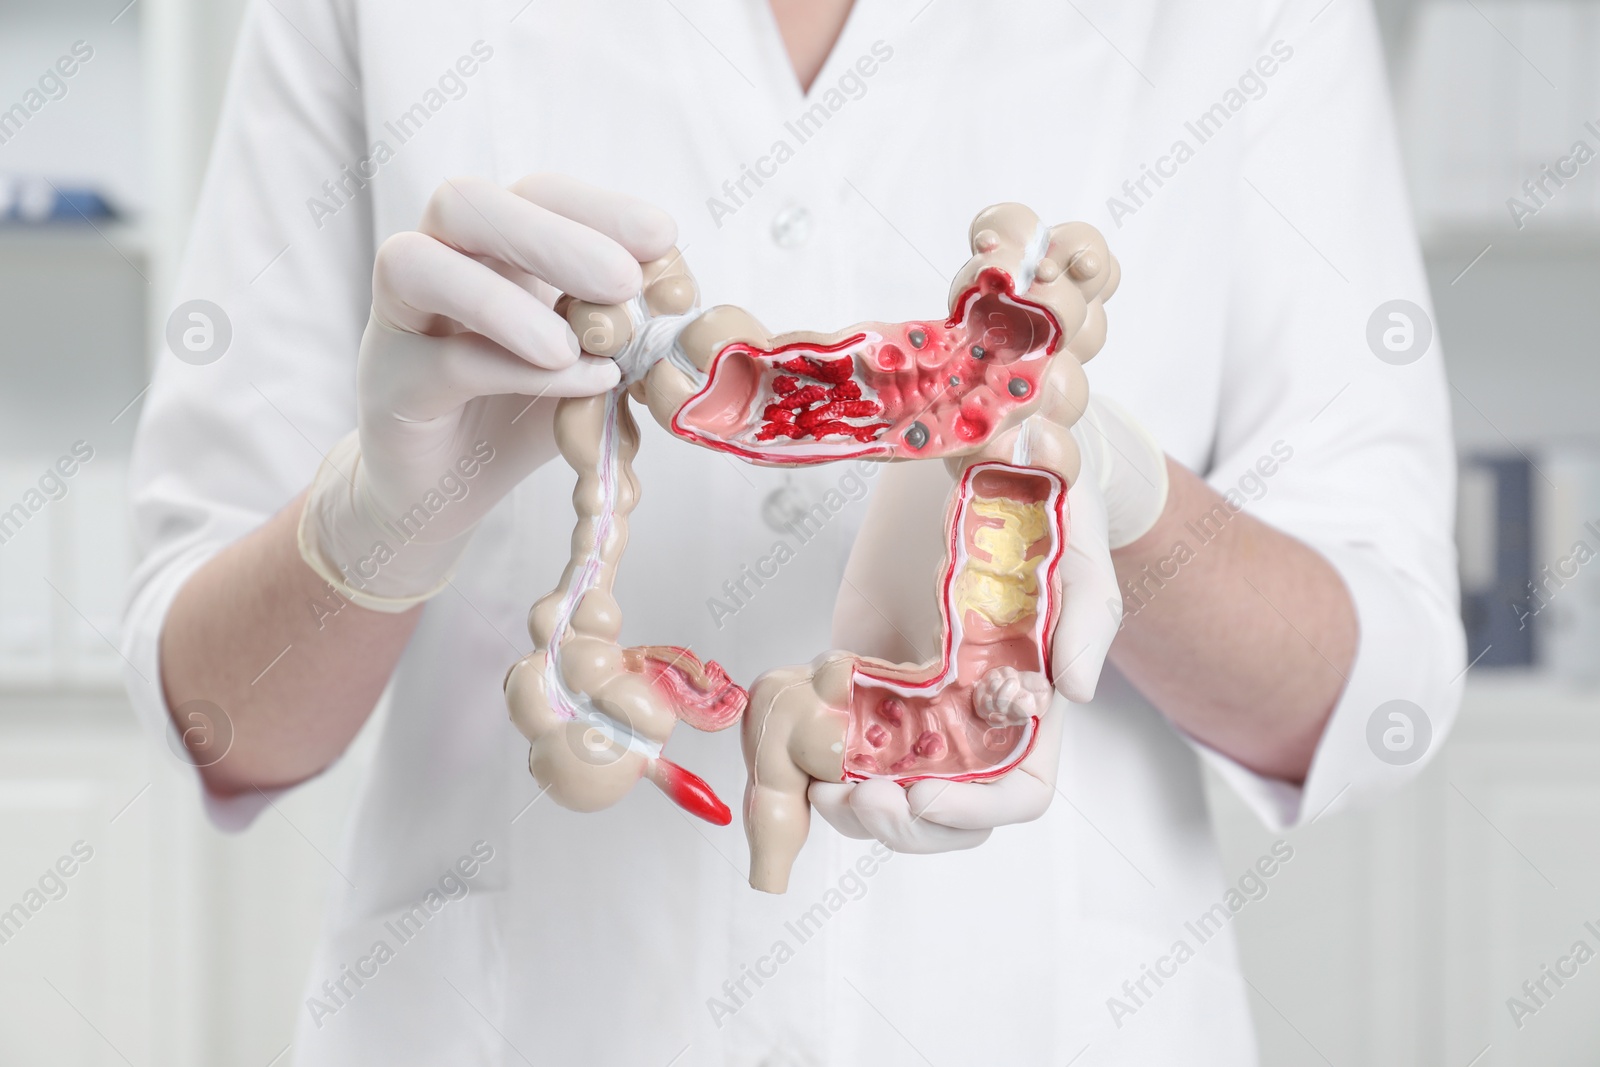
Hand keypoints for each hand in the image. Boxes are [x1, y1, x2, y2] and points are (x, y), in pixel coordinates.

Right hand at [298, 174, 676, 607]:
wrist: (443, 485)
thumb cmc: (517, 410)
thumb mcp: (589, 362)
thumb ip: (626, 328)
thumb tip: (678, 296)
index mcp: (492, 243)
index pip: (535, 193)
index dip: (597, 207)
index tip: (661, 238)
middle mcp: (438, 260)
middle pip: (467, 204)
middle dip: (552, 235)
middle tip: (622, 280)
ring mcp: (402, 316)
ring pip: (420, 263)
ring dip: (508, 301)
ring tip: (576, 346)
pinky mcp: (390, 381)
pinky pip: (443, 360)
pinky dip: (513, 369)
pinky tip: (572, 382)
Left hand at [807, 395, 1165, 853]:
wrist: (984, 448)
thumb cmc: (1047, 505)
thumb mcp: (1077, 551)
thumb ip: (1086, 618)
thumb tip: (1077, 689)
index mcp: (1029, 705)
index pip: (1016, 793)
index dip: (975, 810)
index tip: (923, 796)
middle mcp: (970, 714)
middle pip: (944, 810)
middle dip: (899, 823)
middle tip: (852, 797)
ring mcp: (913, 697)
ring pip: (885, 785)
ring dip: (850, 804)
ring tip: (816, 787)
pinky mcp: (862, 669)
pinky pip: (836, 732)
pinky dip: (808, 753)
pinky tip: (787, 742)